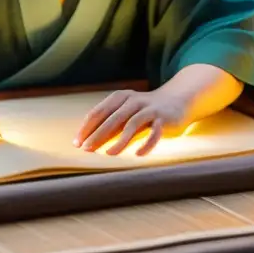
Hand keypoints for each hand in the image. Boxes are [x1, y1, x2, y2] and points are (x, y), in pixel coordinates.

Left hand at [74, 89, 190, 155]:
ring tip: (109, 154)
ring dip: (119, 140)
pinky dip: (146, 144)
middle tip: (87, 149)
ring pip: (132, 124)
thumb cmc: (144, 110)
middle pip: (112, 118)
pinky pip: (154, 132)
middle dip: (98, 135)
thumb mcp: (125, 113)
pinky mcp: (163, 118)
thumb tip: (87, 142)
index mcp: (120, 98)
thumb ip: (109, 124)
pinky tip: (138, 154)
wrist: (176, 99)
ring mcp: (149, 108)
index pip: (98, 112)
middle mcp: (133, 100)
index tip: (77, 143)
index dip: (86, 128)